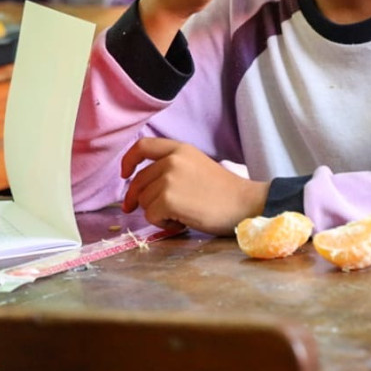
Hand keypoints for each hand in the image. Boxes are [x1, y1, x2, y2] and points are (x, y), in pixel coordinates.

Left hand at [120, 137, 269, 234]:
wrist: (245, 204)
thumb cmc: (224, 191)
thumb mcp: (197, 166)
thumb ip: (173, 167)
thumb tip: (143, 185)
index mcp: (180, 149)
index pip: (143, 146)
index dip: (128, 160)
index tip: (125, 175)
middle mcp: (172, 161)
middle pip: (139, 181)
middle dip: (140, 199)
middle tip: (150, 212)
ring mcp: (169, 180)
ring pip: (143, 201)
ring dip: (156, 212)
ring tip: (179, 214)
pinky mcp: (168, 200)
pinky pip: (150, 216)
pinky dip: (162, 224)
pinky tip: (181, 222)